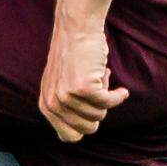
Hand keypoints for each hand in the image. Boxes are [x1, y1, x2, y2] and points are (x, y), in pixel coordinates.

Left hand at [38, 21, 128, 142]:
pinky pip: (109, 102)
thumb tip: (85, 131)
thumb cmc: (74, 56)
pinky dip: (119, 95)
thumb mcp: (60, 85)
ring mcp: (67, 96)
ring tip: (99, 78)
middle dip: (98, 112)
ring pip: (99, 115)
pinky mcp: (84, 88)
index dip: (85, 125)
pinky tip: (120, 88)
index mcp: (46, 106)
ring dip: (106, 97)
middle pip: (87, 129)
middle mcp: (53, 104)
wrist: (77, 28)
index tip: (91, 109)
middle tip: (97, 91)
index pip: (69, 137)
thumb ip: (66, 108)